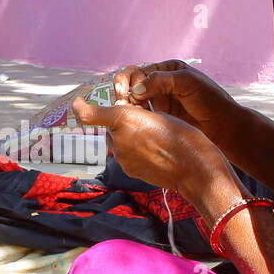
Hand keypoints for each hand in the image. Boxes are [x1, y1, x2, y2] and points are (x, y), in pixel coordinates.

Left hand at [72, 95, 229, 199]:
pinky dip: (136, 150)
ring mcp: (123, 158)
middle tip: (143, 119)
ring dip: (129, 136)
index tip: (79, 102)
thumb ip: (127, 114)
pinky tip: (155, 150)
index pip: (87, 114)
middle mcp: (117, 140)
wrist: (194, 168)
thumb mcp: (155, 113)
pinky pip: (127, 155)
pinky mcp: (130, 170)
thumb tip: (99, 114)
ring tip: (154, 135)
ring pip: (119, 141)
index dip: (81, 107)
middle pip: (110, 127)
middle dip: (120, 122)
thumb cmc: (180, 136)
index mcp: (122, 119)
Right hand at [111, 60, 238, 147]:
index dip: (129, 80)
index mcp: (167, 69)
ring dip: (126, 104)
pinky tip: (133, 120)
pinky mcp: (159, 118)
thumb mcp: (187, 82)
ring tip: (126, 112)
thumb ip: (161, 81)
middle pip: (132, 84)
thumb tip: (135, 89)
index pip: (140, 71)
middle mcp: (160, 84)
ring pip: (133, 100)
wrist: (222, 126)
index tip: (126, 91)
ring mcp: (159, 101)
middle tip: (122, 101)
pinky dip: (134, 116)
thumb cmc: (210, 100)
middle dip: (124, 91)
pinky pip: (140, 114)